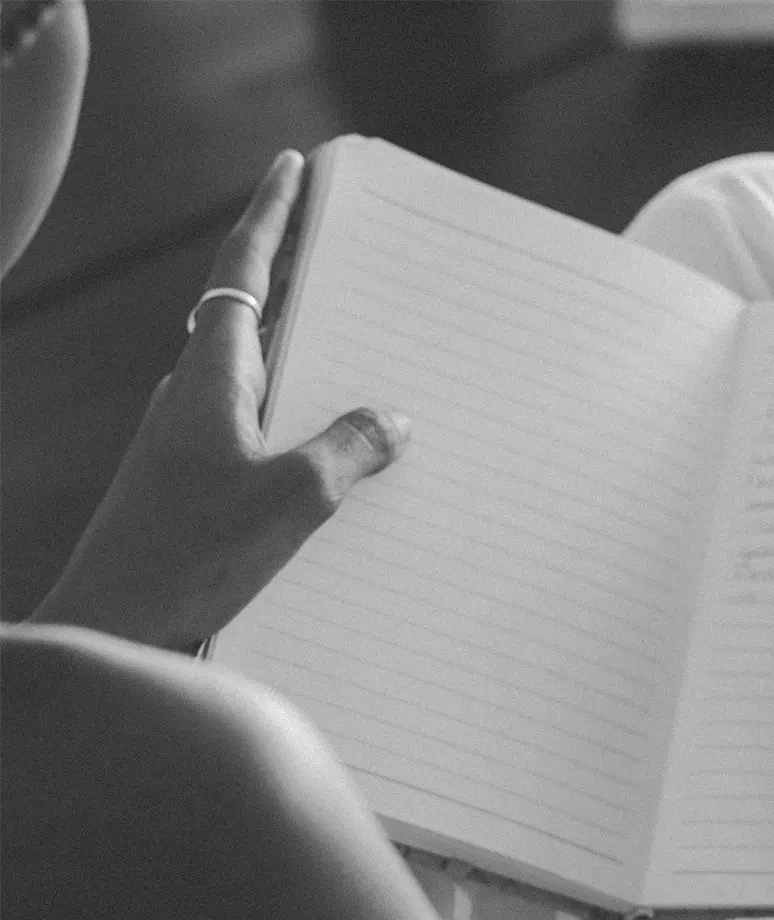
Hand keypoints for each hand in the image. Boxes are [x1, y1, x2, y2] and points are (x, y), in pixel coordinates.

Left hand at [29, 150, 409, 650]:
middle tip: (340, 245)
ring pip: (255, 373)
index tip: (292, 166)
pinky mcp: (193, 481)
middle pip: (250, 311)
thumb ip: (348, 449)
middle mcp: (194, 394)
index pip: (245, 270)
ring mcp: (188, 438)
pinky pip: (255, 427)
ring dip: (300, 353)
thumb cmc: (191, 556)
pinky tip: (333, 453)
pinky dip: (294, 417)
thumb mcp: (293, 497)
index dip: (271, 214)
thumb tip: (390, 420)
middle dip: (295, 274)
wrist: (112, 626)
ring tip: (359, 350)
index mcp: (213, 375)